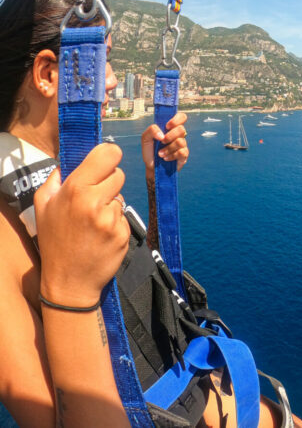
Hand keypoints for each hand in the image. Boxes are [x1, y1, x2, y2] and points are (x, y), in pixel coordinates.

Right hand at [35, 143, 129, 306]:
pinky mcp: (124, 233)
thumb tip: (67, 161)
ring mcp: (111, 219)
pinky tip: (102, 235)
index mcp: (75, 189)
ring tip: (94, 222)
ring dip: (111, 205)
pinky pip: (124, 217)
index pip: (108, 154)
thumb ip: (55, 179)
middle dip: (109, 183)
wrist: (69, 281)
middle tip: (95, 198)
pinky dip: (116, 223)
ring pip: (121, 197)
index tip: (106, 161)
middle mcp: (95, 201)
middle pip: (119, 174)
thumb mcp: (43, 207)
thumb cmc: (55, 241)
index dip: (109, 155)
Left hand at [141, 112, 188, 176]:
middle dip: (170, 136)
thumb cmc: (150, 151)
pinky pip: (182, 152)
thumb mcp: (146, 138)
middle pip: (182, 129)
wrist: (152, 167)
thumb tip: (162, 135)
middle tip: (162, 141)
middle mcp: (178, 135)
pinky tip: (166, 158)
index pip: (181, 117)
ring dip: (168, 148)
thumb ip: (151, 130)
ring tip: (160, 154)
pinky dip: (172, 155)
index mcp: (170, 128)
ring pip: (181, 142)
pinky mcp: (184, 155)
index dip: (177, 119)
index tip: (167, 126)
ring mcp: (182, 145)